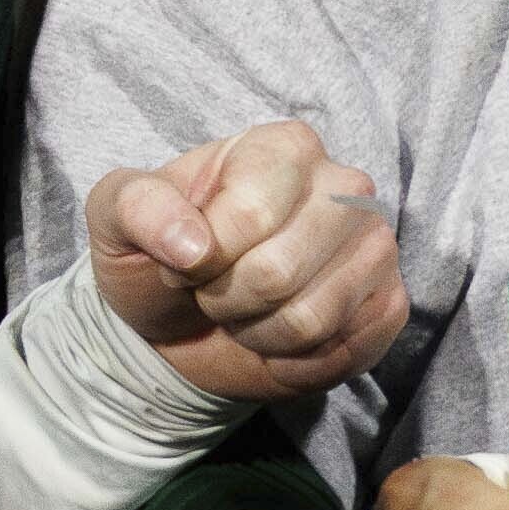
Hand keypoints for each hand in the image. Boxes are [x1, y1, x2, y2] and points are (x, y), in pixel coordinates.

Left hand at [82, 121, 405, 407]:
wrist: (188, 320)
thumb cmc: (162, 255)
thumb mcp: (117, 219)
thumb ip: (137, 208)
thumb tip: (191, 245)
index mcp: (284, 148)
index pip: (249, 216)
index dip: (200, 260)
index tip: (185, 259)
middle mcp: (345, 186)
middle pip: (279, 273)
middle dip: (226, 300)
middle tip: (216, 291)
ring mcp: (376, 246)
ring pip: (309, 320)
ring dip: (258, 334)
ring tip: (248, 313)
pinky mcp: (391, 303)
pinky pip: (341, 351)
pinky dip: (294, 361)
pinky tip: (281, 338)